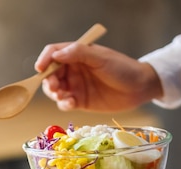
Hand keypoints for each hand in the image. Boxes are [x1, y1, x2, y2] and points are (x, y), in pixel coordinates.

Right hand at [34, 42, 162, 111]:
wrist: (140, 88)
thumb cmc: (122, 68)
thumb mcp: (101, 58)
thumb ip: (79, 53)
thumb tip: (57, 54)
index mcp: (77, 54)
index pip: (54, 53)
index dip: (45, 60)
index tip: (40, 68)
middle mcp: (73, 69)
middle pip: (50, 73)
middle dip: (48, 80)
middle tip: (54, 87)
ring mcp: (76, 86)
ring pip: (55, 89)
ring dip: (54, 93)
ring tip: (62, 95)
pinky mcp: (80, 101)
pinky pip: (65, 103)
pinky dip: (63, 104)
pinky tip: (70, 104)